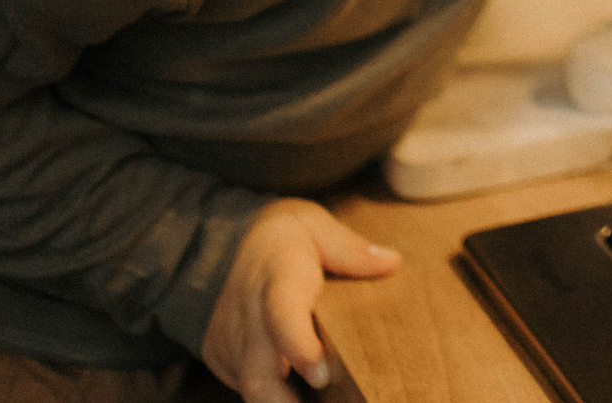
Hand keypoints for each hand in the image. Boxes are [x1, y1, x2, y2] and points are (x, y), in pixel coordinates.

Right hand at [202, 199, 400, 401]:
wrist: (226, 240)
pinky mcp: (219, 355)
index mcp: (275, 277)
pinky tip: (299, 398)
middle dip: (285, 402)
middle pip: (258, 372)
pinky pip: (244, 385)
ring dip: (282, 402)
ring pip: (250, 387)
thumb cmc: (283, 235)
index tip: (321, 377)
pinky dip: (272, 396)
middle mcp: (245, 314)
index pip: (281, 317)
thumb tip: (392, 263)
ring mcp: (228, 339)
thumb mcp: (316, 225)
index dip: (299, 348)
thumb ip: (350, 249)